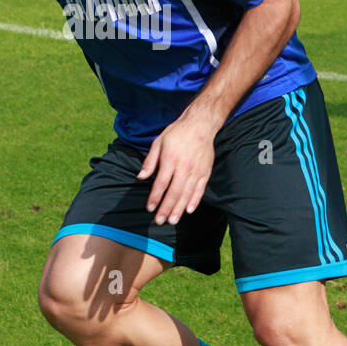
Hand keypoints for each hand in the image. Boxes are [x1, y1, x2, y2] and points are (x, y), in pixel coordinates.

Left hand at [137, 111, 217, 225]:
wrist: (200, 124)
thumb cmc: (177, 132)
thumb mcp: (158, 142)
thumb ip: (150, 161)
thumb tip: (141, 177)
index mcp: (170, 159)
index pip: (161, 183)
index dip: (155, 198)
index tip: (150, 208)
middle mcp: (184, 167)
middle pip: (174, 192)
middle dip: (166, 208)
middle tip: (160, 221)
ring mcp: (196, 171)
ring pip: (187, 194)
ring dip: (178, 209)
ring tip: (172, 220)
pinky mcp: (205, 172)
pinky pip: (200, 190)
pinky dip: (194, 201)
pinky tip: (188, 210)